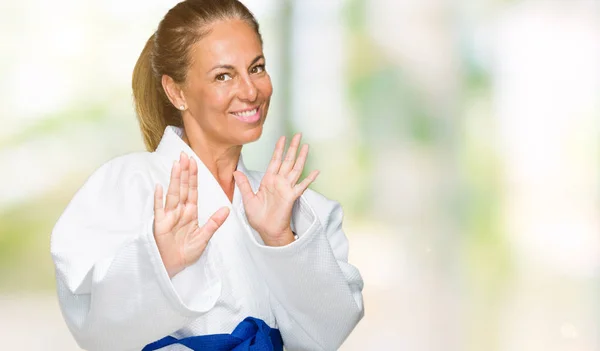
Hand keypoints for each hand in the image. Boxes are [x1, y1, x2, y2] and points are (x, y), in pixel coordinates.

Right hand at [153, 152, 229, 277]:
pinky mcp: (160, 225)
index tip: (194, 162)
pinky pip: (159, 210)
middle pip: (183, 188)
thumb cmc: (186, 252)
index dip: (194, 176)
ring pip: (173, 194)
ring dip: (175, 180)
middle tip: (186, 155)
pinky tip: (159, 187)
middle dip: (185, 172)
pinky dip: (159, 199)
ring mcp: (169, 216)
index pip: (193, 190)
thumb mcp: (204, 237)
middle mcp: (179, 211)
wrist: (173, 265)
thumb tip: (227, 210)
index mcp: (190, 212)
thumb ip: (214, 223)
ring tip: (177, 165)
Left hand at [233, 133, 318, 246]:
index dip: (279, 149)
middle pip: (287, 161)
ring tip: (306, 146)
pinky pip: (302, 186)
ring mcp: (287, 188)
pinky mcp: (291, 197)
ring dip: (301, 157)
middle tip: (298, 135)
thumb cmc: (258, 217)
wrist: (266, 230)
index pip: (275, 160)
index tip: (282, 138)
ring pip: (295, 169)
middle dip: (292, 147)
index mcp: (268, 181)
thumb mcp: (247, 199)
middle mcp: (279, 182)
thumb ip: (244, 184)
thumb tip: (236, 172)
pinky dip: (309, 179)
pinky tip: (316, 171)